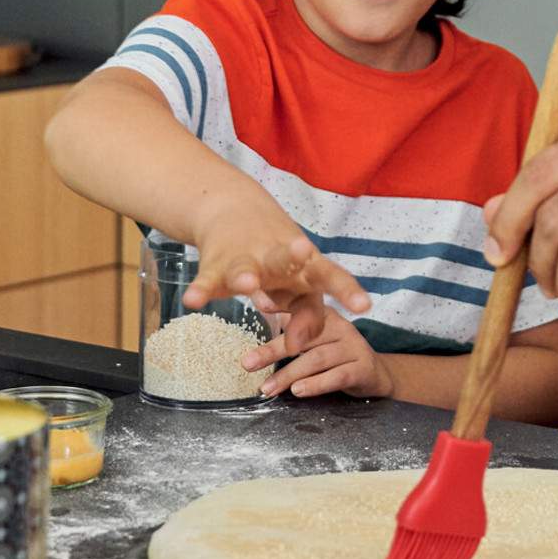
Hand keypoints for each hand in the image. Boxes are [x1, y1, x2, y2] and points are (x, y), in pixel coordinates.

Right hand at [182, 190, 370, 329]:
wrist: (233, 211)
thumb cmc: (280, 263)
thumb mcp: (298, 287)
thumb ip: (306, 316)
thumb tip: (303, 347)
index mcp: (306, 267)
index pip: (330, 277)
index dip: (346, 290)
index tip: (364, 305)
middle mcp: (278, 260)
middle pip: (290, 260)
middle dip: (296, 256)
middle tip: (303, 250)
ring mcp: (247, 260)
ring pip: (248, 267)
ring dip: (247, 275)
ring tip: (246, 283)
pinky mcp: (217, 265)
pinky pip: (209, 280)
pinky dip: (202, 289)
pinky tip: (194, 300)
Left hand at [244, 309, 392, 400]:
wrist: (375, 375)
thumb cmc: (338, 355)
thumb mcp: (317, 339)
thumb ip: (293, 328)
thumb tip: (262, 309)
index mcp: (327, 316)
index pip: (302, 310)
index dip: (282, 306)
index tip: (262, 306)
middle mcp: (341, 327)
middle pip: (304, 337)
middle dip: (273, 350)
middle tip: (248, 363)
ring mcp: (354, 347)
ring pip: (317, 358)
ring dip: (289, 374)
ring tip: (268, 388)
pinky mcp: (362, 368)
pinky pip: (337, 376)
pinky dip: (316, 384)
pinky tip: (298, 391)